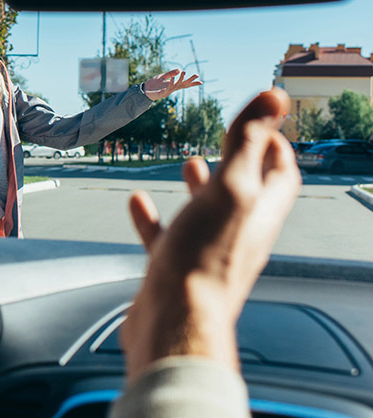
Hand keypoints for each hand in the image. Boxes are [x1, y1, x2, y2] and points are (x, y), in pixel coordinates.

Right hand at [121, 89, 299, 380]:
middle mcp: (239, 235)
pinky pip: (166, 239)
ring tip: (188, 163)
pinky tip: (137, 203)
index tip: (267, 123)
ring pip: (208, 214)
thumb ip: (248, 141)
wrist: (174, 322)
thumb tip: (276, 95)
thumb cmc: (204, 258)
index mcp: (260, 214)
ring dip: (200, 187)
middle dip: (240, 162)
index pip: (281, 175)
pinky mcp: (174, 271)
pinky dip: (153, 217)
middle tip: (230, 140)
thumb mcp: (232, 188)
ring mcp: (206, 254)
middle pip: (249, 193)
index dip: (276, 147)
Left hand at [141, 69, 201, 100]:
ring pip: (177, 85)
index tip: (201, 82)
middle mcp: (172, 89)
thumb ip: (171, 73)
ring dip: (181, 79)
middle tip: (196, 75)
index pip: (184, 84)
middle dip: (190, 80)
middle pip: (183, 85)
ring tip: (184, 72)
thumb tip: (180, 69)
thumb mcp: (162, 77)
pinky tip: (173, 77)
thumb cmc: (153, 84)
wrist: (143, 90)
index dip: (192, 83)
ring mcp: (167, 91)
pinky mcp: (162, 93)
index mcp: (173, 85)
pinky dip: (171, 82)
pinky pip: (168, 87)